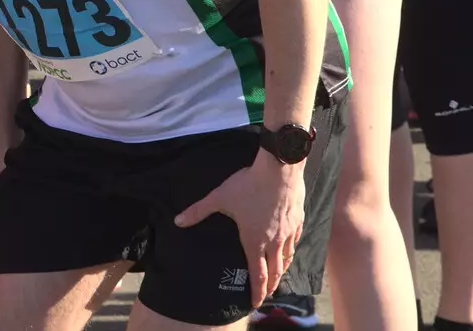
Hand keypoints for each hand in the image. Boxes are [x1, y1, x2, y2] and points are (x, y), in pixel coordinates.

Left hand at [174, 149, 304, 307]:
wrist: (278, 171)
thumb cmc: (247, 185)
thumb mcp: (219, 198)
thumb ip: (198, 211)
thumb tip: (177, 221)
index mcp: (255, 241)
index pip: (257, 275)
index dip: (257, 292)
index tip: (255, 304)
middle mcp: (274, 242)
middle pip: (275, 272)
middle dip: (270, 286)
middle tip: (267, 295)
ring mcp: (289, 233)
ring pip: (287, 258)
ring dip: (282, 270)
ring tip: (278, 276)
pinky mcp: (298, 221)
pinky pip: (295, 242)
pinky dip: (291, 251)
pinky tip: (289, 250)